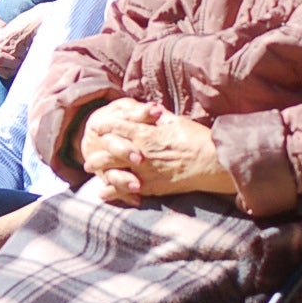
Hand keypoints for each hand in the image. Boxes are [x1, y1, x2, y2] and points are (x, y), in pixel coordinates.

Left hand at [80, 98, 234, 203]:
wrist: (212, 162)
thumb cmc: (196, 138)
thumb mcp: (175, 121)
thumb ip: (157, 117)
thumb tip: (148, 108)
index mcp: (145, 134)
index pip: (117, 127)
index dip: (105, 126)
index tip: (97, 127)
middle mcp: (140, 153)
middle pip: (109, 151)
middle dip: (96, 153)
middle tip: (88, 156)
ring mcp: (144, 171)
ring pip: (114, 171)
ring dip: (100, 171)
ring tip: (91, 170)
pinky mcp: (151, 187)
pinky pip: (126, 190)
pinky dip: (113, 192)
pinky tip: (103, 194)